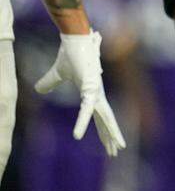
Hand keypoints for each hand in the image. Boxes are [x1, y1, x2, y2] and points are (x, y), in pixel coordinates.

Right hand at [35, 30, 125, 156]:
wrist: (74, 38)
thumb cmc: (71, 54)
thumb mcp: (56, 74)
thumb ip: (49, 83)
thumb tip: (39, 90)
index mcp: (92, 93)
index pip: (100, 116)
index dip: (104, 129)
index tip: (109, 143)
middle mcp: (98, 93)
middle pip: (106, 119)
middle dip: (111, 136)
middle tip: (117, 152)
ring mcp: (96, 90)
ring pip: (104, 116)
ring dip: (109, 133)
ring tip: (115, 149)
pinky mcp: (91, 86)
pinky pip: (86, 109)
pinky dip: (82, 122)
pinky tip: (78, 135)